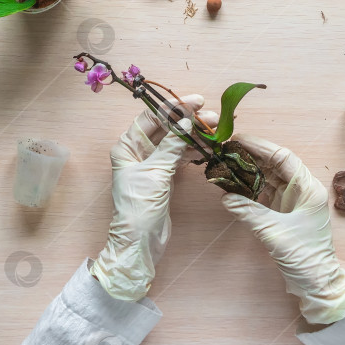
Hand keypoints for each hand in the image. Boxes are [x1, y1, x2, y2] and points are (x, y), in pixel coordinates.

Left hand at [91, 94, 216, 300]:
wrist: (140, 242)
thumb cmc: (139, 207)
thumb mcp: (156, 172)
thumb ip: (172, 146)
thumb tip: (186, 121)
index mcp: (128, 146)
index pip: (152, 117)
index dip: (174, 107)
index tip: (196, 102)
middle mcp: (138, 151)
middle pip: (166, 127)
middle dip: (189, 120)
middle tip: (213, 116)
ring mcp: (152, 164)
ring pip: (176, 141)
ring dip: (195, 134)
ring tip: (216, 129)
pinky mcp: (164, 176)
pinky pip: (180, 156)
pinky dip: (194, 150)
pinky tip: (208, 145)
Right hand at [221, 134, 344, 323]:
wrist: (317, 284)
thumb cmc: (305, 257)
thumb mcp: (274, 232)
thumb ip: (248, 212)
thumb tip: (226, 196)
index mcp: (309, 188)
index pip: (283, 157)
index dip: (260, 146)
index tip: (238, 140)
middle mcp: (303, 190)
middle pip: (275, 164)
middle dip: (251, 156)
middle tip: (227, 150)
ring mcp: (294, 201)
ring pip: (269, 177)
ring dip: (249, 171)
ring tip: (227, 163)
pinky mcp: (285, 212)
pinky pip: (265, 193)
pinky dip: (250, 188)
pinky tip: (234, 185)